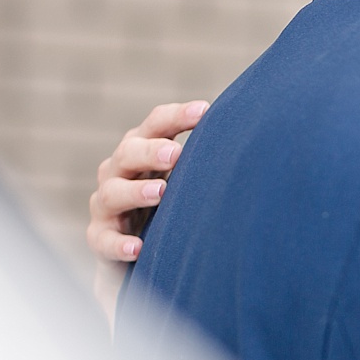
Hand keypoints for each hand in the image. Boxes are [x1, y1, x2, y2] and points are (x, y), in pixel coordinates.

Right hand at [88, 100, 207, 327]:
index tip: (205, 111)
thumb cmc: (166, 203)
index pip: (155, 124)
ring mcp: (107, 205)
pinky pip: (103, 239)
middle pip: (128, 152)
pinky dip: (119, 243)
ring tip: (159, 193)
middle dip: (150, 151)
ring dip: (135, 191)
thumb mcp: (184, 177)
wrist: (133, 247)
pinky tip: (138, 247)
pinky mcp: (100, 237)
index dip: (177, 116)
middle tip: (174, 154)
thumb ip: (207, 160)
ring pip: (112, 192)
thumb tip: (259, 143)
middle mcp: (118, 172)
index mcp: (142, 150)